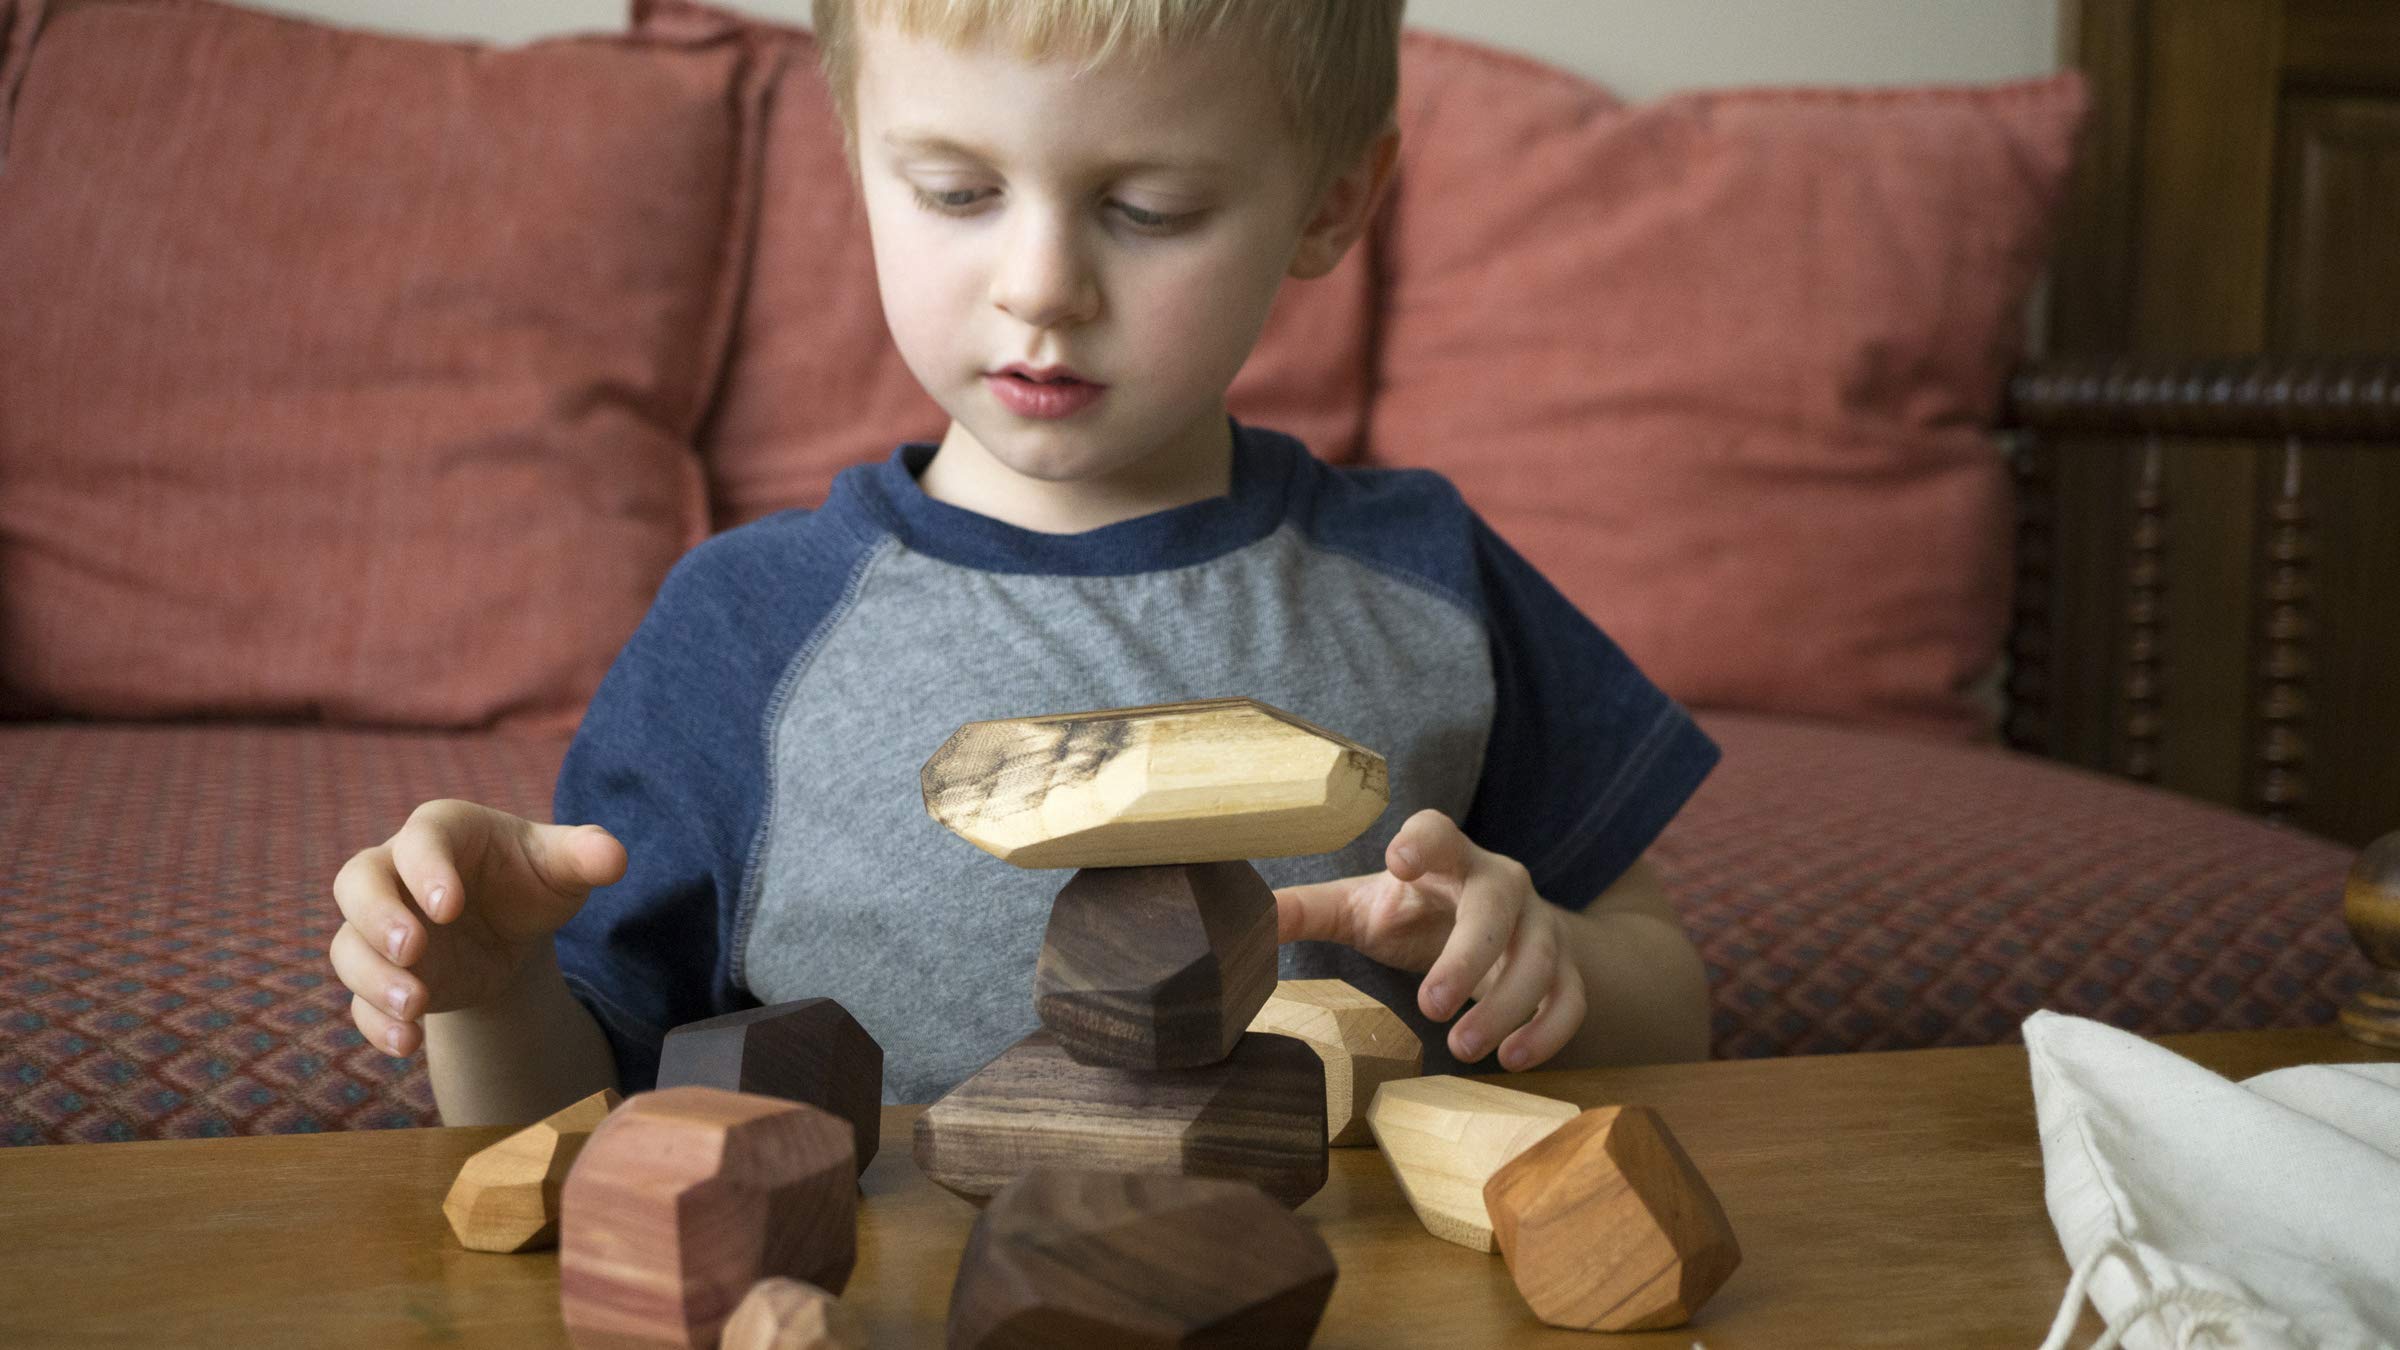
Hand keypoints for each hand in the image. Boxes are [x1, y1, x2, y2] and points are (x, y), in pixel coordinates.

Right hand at [328, 800, 625, 1057]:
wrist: (512, 930)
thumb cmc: (532, 880)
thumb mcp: (563, 866)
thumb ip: (586, 856)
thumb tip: (614, 858)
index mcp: (440, 832)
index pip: (420, 841)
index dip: (427, 871)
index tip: (450, 908)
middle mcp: (395, 873)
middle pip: (357, 883)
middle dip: (378, 918)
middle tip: (413, 950)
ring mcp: (380, 927)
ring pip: (349, 946)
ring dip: (373, 978)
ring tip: (415, 1007)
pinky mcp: (381, 974)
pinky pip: (357, 1000)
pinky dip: (375, 1023)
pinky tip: (406, 1043)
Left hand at [1274, 809, 1585, 1070]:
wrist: (1500, 931)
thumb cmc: (1418, 914)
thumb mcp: (1363, 908)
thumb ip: (1309, 912)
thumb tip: (1242, 921)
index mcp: (1447, 858)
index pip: (1439, 831)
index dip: (1423, 839)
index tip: (1398, 859)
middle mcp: (1500, 882)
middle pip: (1497, 904)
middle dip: (1467, 955)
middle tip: (1430, 1006)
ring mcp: (1540, 925)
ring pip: (1539, 958)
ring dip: (1505, 1006)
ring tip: (1460, 1049)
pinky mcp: (1566, 968)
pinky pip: (1571, 998)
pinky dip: (1548, 1030)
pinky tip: (1513, 1060)